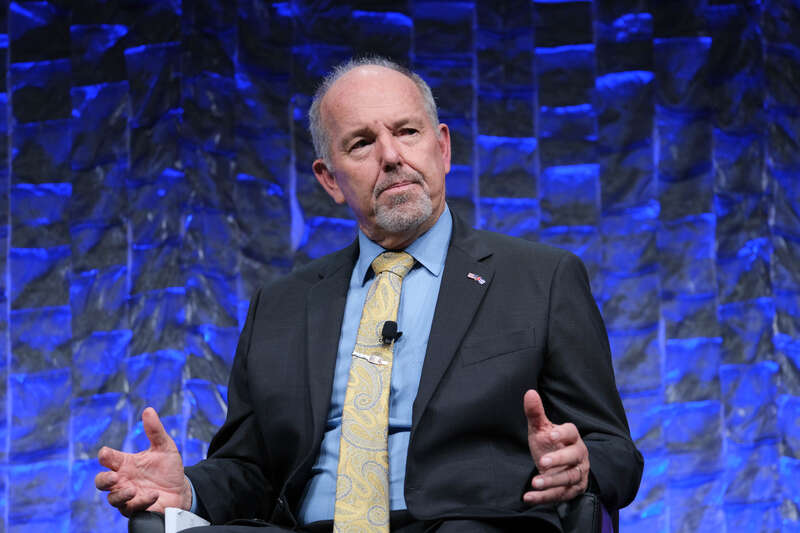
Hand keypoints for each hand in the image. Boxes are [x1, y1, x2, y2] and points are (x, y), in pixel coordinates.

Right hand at [95, 407, 191, 516]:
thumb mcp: (164, 447)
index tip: (106, 453)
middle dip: (104, 480)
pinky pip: (132, 509)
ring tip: (132, 489)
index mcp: (125, 464)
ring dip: (120, 494)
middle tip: (114, 476)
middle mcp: (123, 480)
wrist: (181, 489)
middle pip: (101, 482)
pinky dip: (141, 502)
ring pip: (113, 499)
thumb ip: (155, 430)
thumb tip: (149, 410)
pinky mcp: (138, 509)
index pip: (108, 459)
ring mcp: (129, 496)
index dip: (105, 456)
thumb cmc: (168, 468)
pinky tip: (153, 495)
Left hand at [522, 389, 588, 504]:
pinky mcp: (571, 490)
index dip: (563, 434)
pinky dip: (544, 497)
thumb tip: (529, 393)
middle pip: (573, 457)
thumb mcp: (541, 429)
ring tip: (535, 482)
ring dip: (552, 481)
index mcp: (572, 438)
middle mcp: (578, 456)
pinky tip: (528, 497)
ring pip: (568, 478)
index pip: (572, 433)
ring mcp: (576, 474)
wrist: (560, 467)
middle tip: (542, 461)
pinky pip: (559, 495)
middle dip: (559, 460)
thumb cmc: (550, 444)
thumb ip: (535, 413)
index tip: (551, 435)